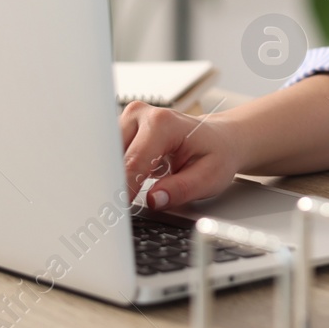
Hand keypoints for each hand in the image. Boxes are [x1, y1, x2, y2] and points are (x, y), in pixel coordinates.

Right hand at [120, 101, 242, 208]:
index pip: (132, 163)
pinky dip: (117, 172)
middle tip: (118, 210)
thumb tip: (153, 200)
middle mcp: (142, 115)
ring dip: (115, 178)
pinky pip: (112, 155)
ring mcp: (131, 120)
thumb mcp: (209, 177)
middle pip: (114, 158)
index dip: (123, 190)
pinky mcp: (124, 128)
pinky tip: (133, 180)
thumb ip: (180, 189)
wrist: (220, 139)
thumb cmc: (216, 154)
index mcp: (163, 123)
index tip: (117, 211)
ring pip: (108, 156)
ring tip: (135, 191)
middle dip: (115, 184)